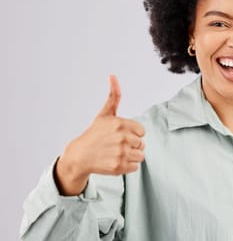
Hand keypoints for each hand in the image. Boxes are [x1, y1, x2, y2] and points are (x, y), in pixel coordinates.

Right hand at [55, 75, 145, 194]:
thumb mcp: (105, 114)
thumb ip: (114, 95)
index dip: (133, 134)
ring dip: (132, 156)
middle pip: (142, 144)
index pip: (142, 132)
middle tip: (117, 145)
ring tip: (117, 153)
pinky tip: (116, 161)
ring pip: (141, 156)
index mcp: (120, 123)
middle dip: (132, 145)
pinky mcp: (118, 167)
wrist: (79, 155)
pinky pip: (135, 167)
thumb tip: (113, 75)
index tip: (121, 135)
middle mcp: (121, 138)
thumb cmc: (94, 133)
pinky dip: (128, 166)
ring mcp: (120, 153)